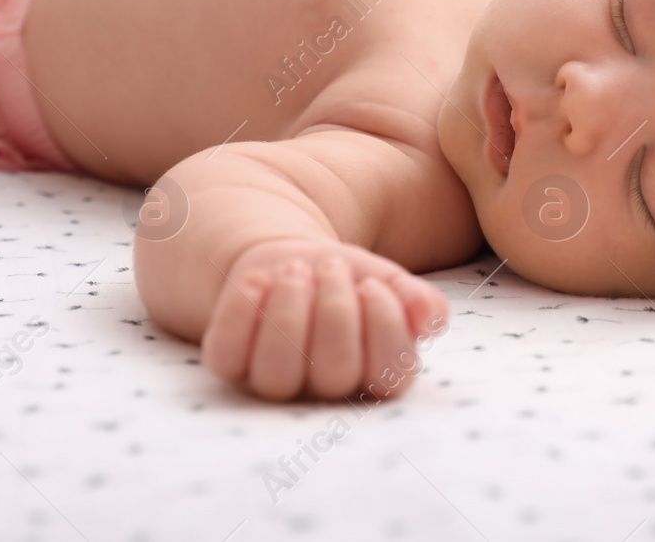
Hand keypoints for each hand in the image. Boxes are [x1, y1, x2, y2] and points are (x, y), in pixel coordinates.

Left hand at [200, 239, 449, 401]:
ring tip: (296, 269)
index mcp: (371, 376)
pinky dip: (239, 314)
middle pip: (334, 373)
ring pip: (277, 374)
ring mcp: (273, 380)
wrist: (293, 265)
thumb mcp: (387, 282)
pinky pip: (226, 356)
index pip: (391, 378)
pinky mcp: (229, 363)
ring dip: (289, 312)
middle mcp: (323, 389)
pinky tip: (256, 280)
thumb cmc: (348, 282)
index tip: (372, 284)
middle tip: (332, 266)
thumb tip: (429, 316)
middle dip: (336, 310)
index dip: (383, 328)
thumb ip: (417, 300)